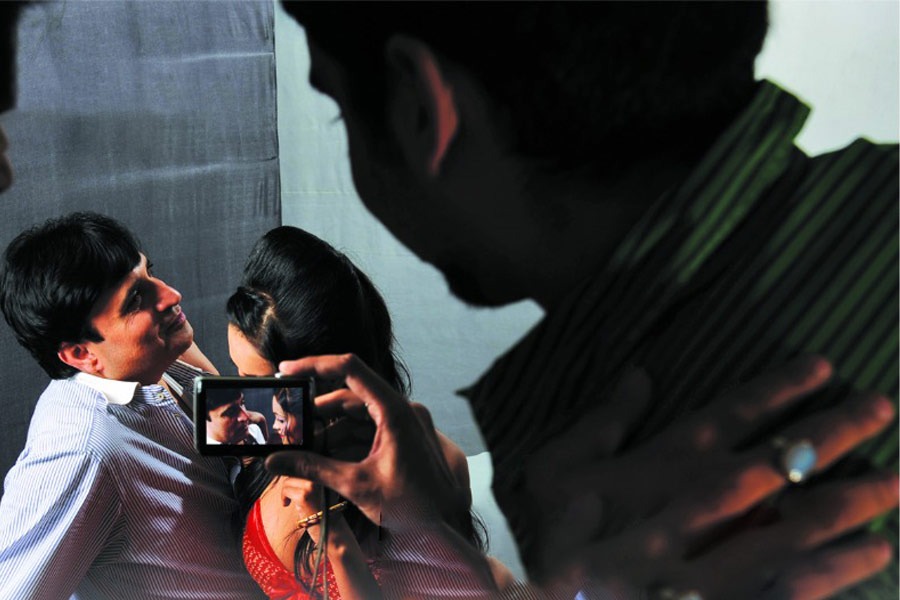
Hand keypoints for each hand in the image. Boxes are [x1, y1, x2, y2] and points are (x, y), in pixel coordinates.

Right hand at [266, 354, 462, 530]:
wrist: (450, 526)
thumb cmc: (415, 505)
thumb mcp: (358, 485)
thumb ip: (313, 469)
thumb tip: (275, 461)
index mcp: (394, 410)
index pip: (349, 369)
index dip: (315, 364)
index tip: (286, 369)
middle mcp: (402, 409)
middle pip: (349, 397)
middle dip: (317, 413)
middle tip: (289, 426)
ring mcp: (405, 423)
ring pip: (357, 415)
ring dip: (330, 430)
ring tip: (302, 449)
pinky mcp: (404, 438)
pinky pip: (369, 430)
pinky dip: (346, 441)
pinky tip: (324, 458)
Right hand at [525, 356, 897, 597]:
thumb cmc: (558, 538)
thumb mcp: (556, 469)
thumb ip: (602, 421)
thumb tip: (641, 372)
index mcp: (666, 464)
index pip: (734, 415)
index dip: (780, 388)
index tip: (825, 367)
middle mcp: (705, 503)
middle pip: (785, 461)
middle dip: (837, 431)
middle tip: (883, 407)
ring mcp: (726, 554)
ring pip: (806, 521)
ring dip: (857, 498)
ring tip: (897, 479)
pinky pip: (799, 582)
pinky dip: (840, 566)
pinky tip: (875, 550)